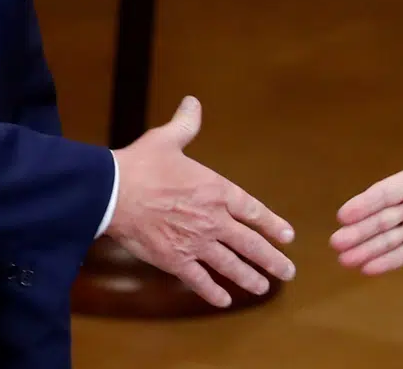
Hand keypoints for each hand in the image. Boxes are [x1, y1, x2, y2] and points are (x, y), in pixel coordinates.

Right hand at [107, 96, 295, 306]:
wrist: (113, 193)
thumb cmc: (141, 164)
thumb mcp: (167, 139)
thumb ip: (186, 124)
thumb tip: (192, 102)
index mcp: (216, 190)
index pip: (253, 210)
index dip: (272, 223)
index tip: (288, 236)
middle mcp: (213, 219)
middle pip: (250, 243)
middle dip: (272, 259)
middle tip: (289, 271)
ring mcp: (195, 242)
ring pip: (230, 265)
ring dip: (249, 277)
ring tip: (264, 287)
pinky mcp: (174, 260)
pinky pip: (199, 279)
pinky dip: (212, 291)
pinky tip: (225, 300)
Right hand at [330, 109, 402, 274]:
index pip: (386, 192)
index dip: (365, 203)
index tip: (344, 214)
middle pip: (381, 219)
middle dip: (360, 230)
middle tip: (336, 242)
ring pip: (389, 239)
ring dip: (367, 249)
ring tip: (344, 260)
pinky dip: (388, 262)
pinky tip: (368, 269)